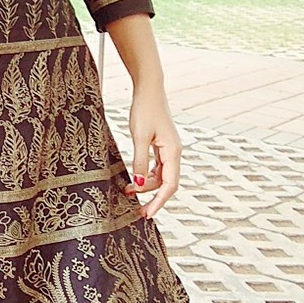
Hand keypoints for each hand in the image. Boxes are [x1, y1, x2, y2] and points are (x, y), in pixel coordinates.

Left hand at [122, 89, 181, 214]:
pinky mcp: (161, 145)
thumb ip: (139, 161)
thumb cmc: (145, 109)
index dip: (159, 201)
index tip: (148, 214)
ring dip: (146, 185)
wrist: (149, 89)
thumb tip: (138, 184)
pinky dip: (146, 175)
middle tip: (137, 208)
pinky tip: (135, 178)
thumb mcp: (139, 137)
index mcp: (173, 152)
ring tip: (129, 190)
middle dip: (152, 196)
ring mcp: (168, 149)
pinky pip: (157, 166)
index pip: (170, 185)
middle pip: (166, 183)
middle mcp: (174, 152)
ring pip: (161, 176)